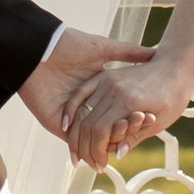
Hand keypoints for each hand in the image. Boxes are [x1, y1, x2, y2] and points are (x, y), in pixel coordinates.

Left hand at [16, 25, 149, 143]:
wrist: (40, 50)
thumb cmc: (70, 45)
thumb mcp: (103, 48)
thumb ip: (127, 52)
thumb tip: (154, 52)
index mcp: (96, 89)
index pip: (115, 108)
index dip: (132, 113)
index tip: (151, 116)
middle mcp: (85, 105)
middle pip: (107, 126)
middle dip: (124, 131)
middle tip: (142, 129)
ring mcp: (72, 117)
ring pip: (94, 137)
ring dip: (109, 141)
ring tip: (126, 140)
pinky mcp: (58, 124)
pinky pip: (75, 141)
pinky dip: (89, 147)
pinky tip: (106, 149)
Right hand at [64, 46, 193, 167]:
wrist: (176, 67)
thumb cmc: (173, 96)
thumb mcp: (159, 123)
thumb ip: (135, 137)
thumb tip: (117, 154)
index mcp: (129, 102)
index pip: (100, 132)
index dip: (96, 152)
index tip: (100, 166)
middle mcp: (114, 89)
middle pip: (87, 123)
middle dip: (85, 148)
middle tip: (89, 163)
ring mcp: (107, 80)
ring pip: (82, 111)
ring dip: (76, 134)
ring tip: (78, 151)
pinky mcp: (105, 76)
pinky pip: (82, 93)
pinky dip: (72, 109)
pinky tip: (67, 124)